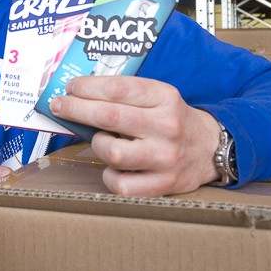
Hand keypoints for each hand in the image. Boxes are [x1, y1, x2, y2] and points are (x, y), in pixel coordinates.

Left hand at [49, 75, 221, 196]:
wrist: (210, 149)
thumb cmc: (173, 121)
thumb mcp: (159, 97)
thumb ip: (126, 96)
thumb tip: (79, 97)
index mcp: (165, 97)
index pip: (118, 88)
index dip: (87, 87)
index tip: (70, 88)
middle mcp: (166, 126)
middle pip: (109, 117)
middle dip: (76, 109)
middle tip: (59, 106)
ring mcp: (165, 157)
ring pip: (111, 152)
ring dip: (97, 143)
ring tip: (99, 139)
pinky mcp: (162, 184)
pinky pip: (121, 184)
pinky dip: (109, 175)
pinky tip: (113, 167)